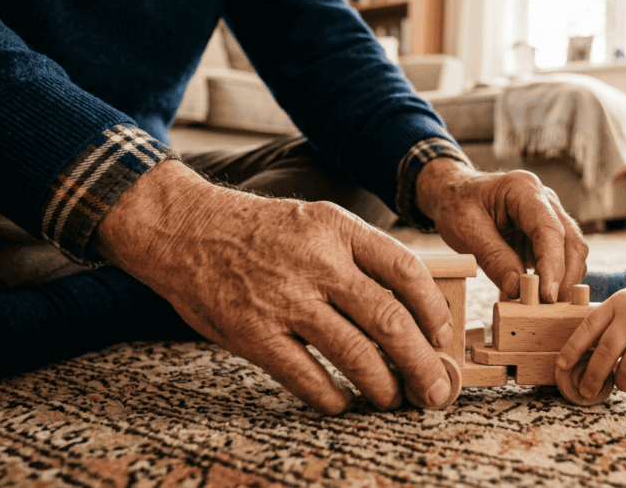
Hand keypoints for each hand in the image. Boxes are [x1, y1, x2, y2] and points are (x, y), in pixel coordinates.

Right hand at [95, 161, 454, 414]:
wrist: (183, 228)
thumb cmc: (259, 231)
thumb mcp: (315, 222)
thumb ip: (357, 256)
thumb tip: (408, 308)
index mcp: (338, 228)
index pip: (405, 271)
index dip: (433, 311)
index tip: (442, 337)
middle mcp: (317, 262)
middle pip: (389, 320)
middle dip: (421, 364)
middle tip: (434, 389)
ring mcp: (285, 299)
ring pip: (355, 354)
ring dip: (382, 386)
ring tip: (393, 399)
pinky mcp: (253, 332)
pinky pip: (306, 376)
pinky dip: (331, 397)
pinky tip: (342, 402)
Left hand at [415, 159, 586, 302]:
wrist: (452, 196)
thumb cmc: (457, 206)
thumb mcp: (467, 231)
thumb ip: (494, 258)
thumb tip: (518, 290)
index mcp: (524, 189)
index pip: (550, 230)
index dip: (553, 265)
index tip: (548, 295)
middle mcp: (544, 200)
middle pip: (571, 241)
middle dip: (565, 278)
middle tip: (550, 308)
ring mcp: (549, 217)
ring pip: (571, 252)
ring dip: (562, 281)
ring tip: (542, 306)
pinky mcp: (544, 236)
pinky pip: (559, 260)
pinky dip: (552, 280)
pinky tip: (536, 297)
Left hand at [556, 274, 625, 398]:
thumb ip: (610, 322)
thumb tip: (585, 356)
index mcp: (618, 304)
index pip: (588, 328)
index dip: (572, 349)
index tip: (561, 366)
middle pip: (605, 354)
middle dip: (592, 378)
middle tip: (586, 391)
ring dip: (621, 383)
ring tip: (622, 384)